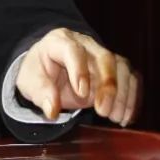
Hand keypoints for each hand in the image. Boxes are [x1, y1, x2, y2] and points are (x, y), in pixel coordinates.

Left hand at [15, 28, 140, 126]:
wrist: (47, 70)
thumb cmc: (38, 72)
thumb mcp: (29, 82)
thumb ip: (41, 93)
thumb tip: (52, 110)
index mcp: (59, 41)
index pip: (73, 50)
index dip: (79, 71)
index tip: (81, 93)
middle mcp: (84, 44)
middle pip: (104, 57)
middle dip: (108, 85)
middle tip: (103, 111)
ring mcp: (100, 54)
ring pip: (121, 67)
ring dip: (122, 94)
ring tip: (115, 118)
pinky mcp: (113, 68)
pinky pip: (129, 78)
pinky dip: (130, 98)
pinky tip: (125, 117)